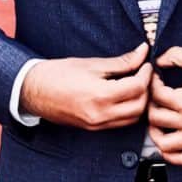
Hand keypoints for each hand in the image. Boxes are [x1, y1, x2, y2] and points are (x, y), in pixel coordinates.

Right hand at [20, 41, 151, 129]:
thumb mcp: (93, 64)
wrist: (35, 91)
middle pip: (139, 106)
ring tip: (136, 84)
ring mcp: (97, 125)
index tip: (146, 62)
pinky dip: (129, 111)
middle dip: (146, 89)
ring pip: (132, 119)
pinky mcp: (93, 129)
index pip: (137, 87)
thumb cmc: (61, 73)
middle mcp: (101, 115)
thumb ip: (121, 61)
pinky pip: (120, 123)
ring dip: (140, 102)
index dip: (146, 73)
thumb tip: (142, 52)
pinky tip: (125, 96)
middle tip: (145, 73)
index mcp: (101, 96)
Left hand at [147, 47, 181, 165]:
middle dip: (151, 105)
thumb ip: (176, 55)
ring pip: (164, 144)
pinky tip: (168, 142)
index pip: (156, 95)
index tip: (156, 78)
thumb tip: (159, 61)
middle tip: (154, 97)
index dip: (153, 83)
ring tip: (157, 121)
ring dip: (155, 132)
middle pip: (155, 119)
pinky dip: (170, 154)